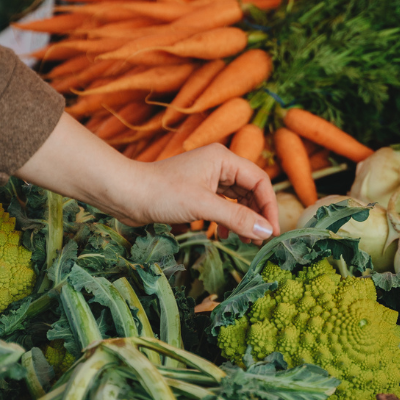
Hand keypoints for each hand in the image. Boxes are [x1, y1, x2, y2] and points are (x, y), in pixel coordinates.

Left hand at [125, 144, 278, 242]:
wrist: (127, 194)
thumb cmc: (162, 193)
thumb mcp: (204, 206)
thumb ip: (238, 219)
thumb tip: (266, 231)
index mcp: (223, 158)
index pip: (259, 181)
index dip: (269, 206)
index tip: (272, 231)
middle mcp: (218, 164)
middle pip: (250, 190)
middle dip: (257, 215)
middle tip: (260, 240)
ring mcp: (207, 178)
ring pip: (237, 199)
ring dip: (243, 220)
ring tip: (246, 241)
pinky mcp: (196, 191)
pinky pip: (222, 205)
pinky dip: (227, 220)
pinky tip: (222, 236)